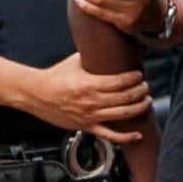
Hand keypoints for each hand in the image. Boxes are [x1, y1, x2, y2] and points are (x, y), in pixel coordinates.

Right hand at [18, 55, 148, 140]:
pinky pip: (110, 136)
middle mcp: (92, 102)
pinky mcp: (87, 127)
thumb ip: (92, 55)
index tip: (139, 75)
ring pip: (123, 114)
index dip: (134, 79)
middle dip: (140, 91)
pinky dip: (126, 137)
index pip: (121, 82)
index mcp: (90, 84)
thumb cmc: (54, 77)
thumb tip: (105, 44)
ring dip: (139, 107)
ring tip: (146, 101)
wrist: (36, 94)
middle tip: (146, 86)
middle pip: (126, 97)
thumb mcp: (75, 62)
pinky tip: (138, 134)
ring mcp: (90, 116)